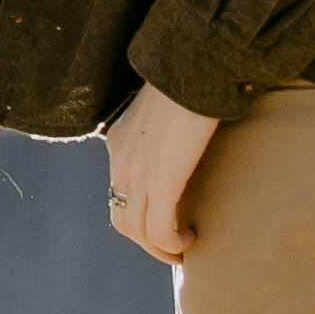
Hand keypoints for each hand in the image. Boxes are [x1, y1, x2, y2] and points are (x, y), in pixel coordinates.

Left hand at [104, 82, 220, 264]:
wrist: (193, 64)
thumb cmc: (189, 79)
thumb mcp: (166, 107)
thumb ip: (164, 128)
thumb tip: (185, 135)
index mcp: (120, 144)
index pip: (120, 193)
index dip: (141, 216)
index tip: (167, 223)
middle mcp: (122, 161)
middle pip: (123, 220)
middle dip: (148, 242)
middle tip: (175, 247)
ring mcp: (138, 173)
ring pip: (138, 231)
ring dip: (160, 249)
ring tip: (183, 249)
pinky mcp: (162, 180)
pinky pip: (159, 230)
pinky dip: (173, 244)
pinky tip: (190, 239)